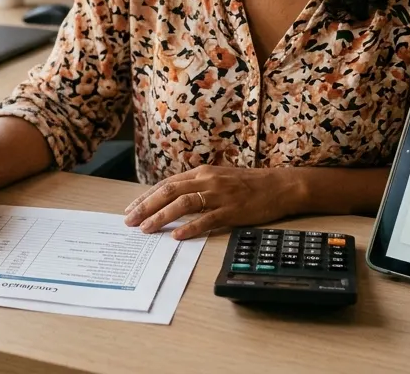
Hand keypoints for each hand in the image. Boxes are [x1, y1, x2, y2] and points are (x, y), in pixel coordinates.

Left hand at [122, 166, 299, 239]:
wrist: (279, 185)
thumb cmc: (248, 184)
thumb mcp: (219, 178)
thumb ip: (197, 186)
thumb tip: (173, 199)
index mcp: (202, 172)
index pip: (167, 184)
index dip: (147, 196)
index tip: (131, 209)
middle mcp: (207, 180)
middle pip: (169, 191)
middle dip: (146, 206)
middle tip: (130, 220)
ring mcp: (219, 195)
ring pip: (183, 204)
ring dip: (162, 216)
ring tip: (146, 229)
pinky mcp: (232, 210)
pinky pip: (207, 219)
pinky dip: (191, 228)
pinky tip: (177, 236)